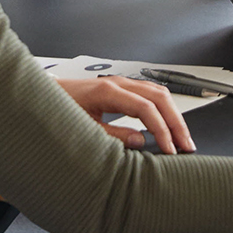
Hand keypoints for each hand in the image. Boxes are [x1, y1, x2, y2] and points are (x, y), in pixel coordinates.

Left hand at [57, 76, 195, 154]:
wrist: (45, 95)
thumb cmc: (58, 109)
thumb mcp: (82, 128)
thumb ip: (112, 136)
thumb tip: (139, 141)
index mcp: (108, 91)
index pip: (146, 109)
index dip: (161, 130)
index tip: (169, 149)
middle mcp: (118, 83)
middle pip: (160, 97)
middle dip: (176, 122)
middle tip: (187, 145)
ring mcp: (122, 83)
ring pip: (159, 94)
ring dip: (173, 116)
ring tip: (183, 138)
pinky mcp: (122, 88)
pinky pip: (151, 95)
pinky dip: (164, 110)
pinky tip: (168, 125)